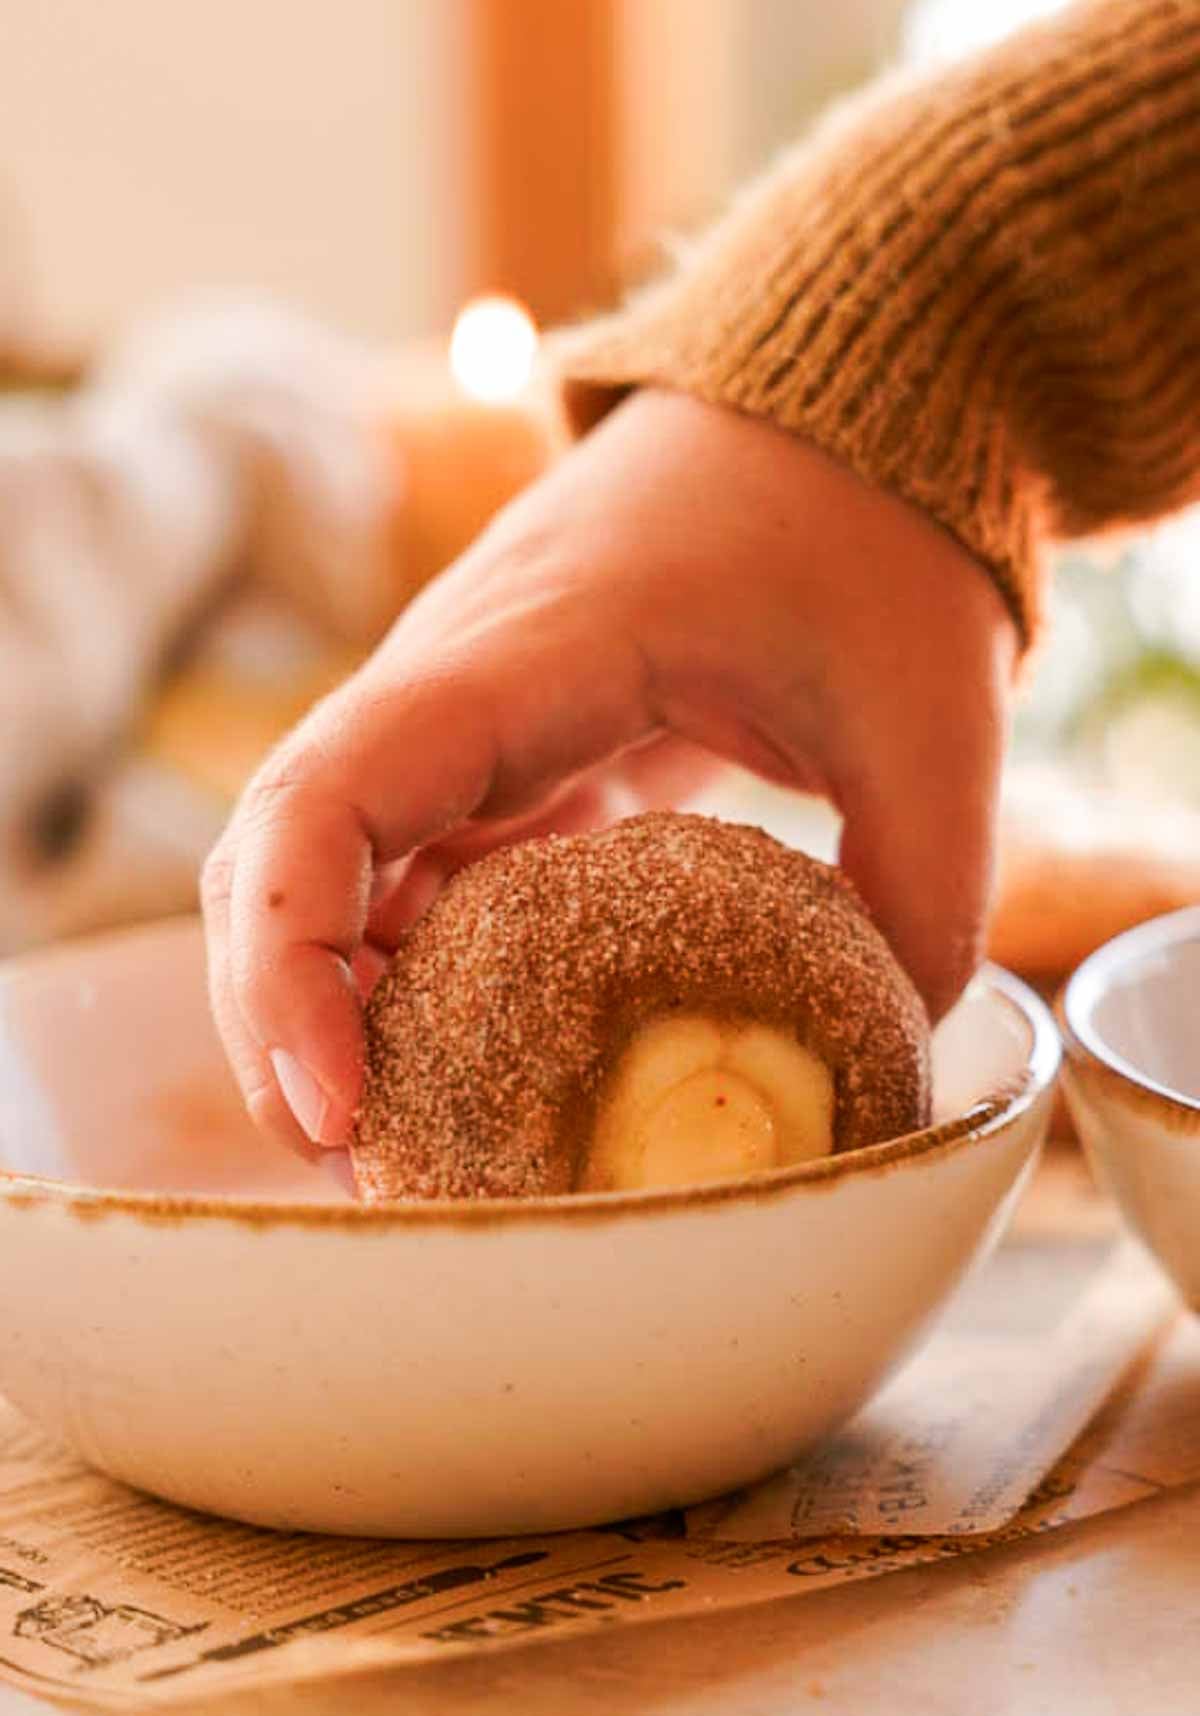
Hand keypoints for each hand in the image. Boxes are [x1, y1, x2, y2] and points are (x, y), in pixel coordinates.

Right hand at [202, 388, 1016, 1155]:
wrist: (834, 425)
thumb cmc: (865, 532)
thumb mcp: (931, 723)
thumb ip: (920, 903)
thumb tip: (875, 1073)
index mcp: (523, 657)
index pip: (325, 800)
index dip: (289, 961)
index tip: (340, 1104)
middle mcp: (451, 690)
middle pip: (276, 861)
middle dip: (283, 1023)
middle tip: (367, 1170)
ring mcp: (466, 725)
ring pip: (325, 877)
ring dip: (340, 1012)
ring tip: (418, 1149)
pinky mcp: (506, 760)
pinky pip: (416, 877)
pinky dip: (417, 978)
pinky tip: (476, 1065)